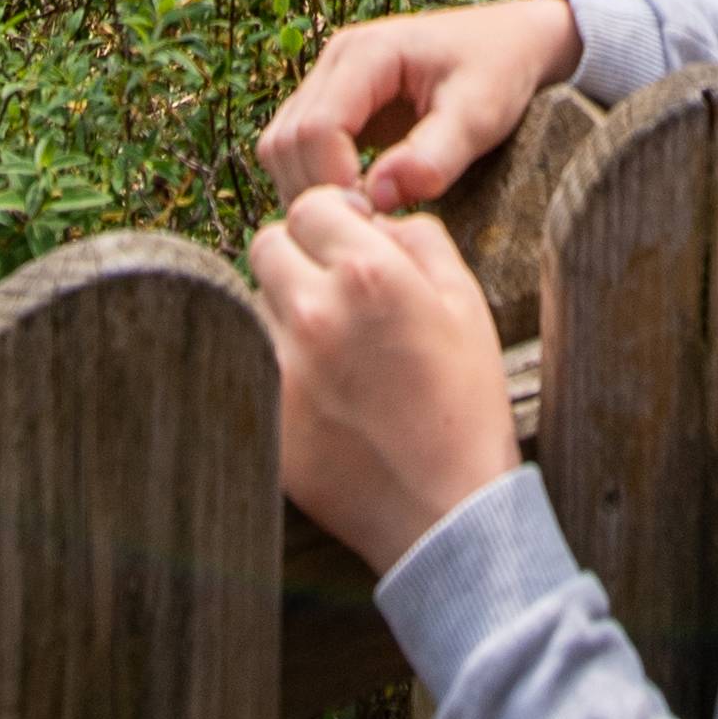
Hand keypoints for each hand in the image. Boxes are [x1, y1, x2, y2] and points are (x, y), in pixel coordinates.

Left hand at [251, 187, 517, 574]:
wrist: (445, 512)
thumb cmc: (465, 404)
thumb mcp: (466, 302)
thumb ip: (419, 238)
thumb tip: (373, 219)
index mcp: (369, 274)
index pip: (309, 206)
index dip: (333, 220)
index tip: (346, 241)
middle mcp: (314, 312)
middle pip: (267, 245)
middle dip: (299, 257)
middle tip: (333, 290)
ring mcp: (280, 366)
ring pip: (255, 301)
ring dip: (284, 310)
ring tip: (329, 347)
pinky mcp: (262, 413)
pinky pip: (251, 357)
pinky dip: (274, 361)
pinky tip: (316, 387)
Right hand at [258, 0, 584, 209]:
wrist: (511, 41)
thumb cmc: (500, 70)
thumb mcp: (481, 114)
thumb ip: (435, 156)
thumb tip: (381, 197)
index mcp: (367, 52)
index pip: (317, 127)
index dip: (334, 182)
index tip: (374, 220)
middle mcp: (335, 60)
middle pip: (286, 140)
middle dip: (317, 193)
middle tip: (366, 231)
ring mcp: (329, 81)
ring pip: (281, 148)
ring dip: (310, 191)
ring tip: (365, 221)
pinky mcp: (334, 105)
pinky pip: (297, 151)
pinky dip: (317, 184)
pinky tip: (361, 207)